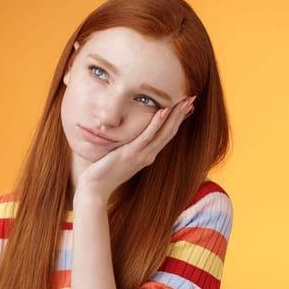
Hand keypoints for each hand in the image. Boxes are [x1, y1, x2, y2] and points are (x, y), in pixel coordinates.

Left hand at [75, 96, 195, 202]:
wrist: (96, 189)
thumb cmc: (104, 173)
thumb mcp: (120, 157)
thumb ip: (128, 147)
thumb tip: (128, 136)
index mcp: (148, 155)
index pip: (167, 134)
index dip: (178, 120)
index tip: (186, 106)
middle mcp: (149, 155)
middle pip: (170, 132)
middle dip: (181, 114)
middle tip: (192, 98)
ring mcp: (142, 154)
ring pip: (164, 133)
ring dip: (176, 116)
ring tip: (185, 102)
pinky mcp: (131, 153)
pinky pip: (147, 136)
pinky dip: (157, 123)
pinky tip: (164, 111)